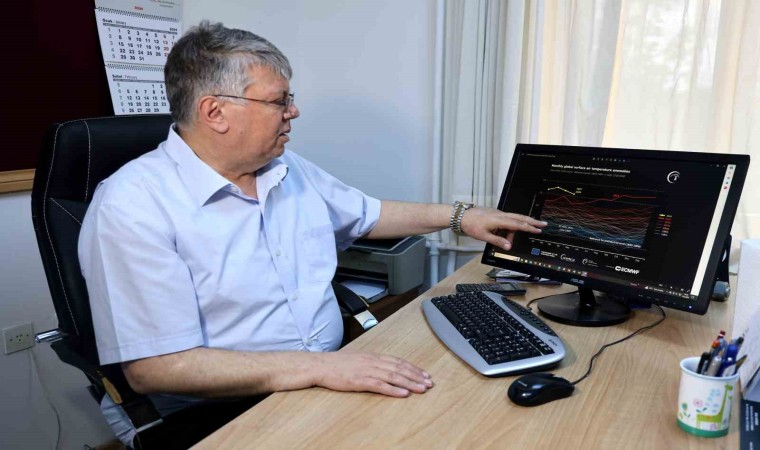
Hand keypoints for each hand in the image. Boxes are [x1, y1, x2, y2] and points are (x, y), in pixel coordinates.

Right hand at [312, 351, 432, 396]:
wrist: (320, 365)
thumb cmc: (337, 363)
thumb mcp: (357, 358)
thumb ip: (371, 362)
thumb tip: (383, 366)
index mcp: (373, 356)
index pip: (398, 361)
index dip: (412, 367)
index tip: (423, 374)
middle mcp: (373, 362)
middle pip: (400, 368)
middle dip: (416, 376)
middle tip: (429, 383)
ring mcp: (367, 371)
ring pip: (394, 376)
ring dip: (410, 383)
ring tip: (422, 388)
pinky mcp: (360, 381)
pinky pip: (381, 385)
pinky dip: (394, 390)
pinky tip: (404, 394)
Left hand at [460, 207, 546, 250]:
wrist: (461, 216)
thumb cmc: (471, 225)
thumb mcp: (483, 236)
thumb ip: (497, 241)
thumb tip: (509, 246)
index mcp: (499, 220)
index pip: (517, 224)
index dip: (529, 227)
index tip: (539, 229)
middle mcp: (500, 215)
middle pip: (520, 217)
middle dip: (532, 221)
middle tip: (543, 224)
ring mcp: (498, 213)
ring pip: (513, 219)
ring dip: (515, 229)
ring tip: (509, 241)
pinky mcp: (495, 214)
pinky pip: (506, 220)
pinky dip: (509, 227)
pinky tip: (503, 234)